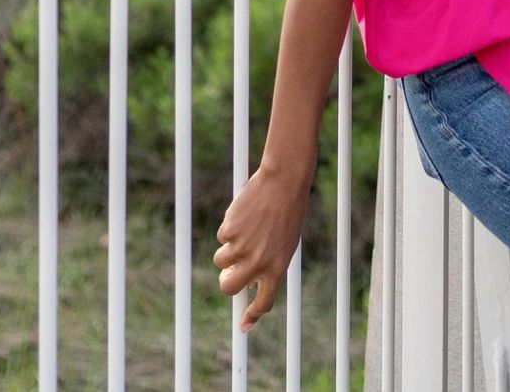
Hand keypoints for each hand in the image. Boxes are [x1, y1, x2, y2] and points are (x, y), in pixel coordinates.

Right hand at [213, 162, 310, 332]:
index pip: (264, 303)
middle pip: (229, 287)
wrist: (284, 183)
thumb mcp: (284, 244)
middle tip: (230, 271)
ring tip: (247, 229)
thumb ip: (268, 264)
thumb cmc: (288, 213)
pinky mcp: (230, 232)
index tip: (244, 326)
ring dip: (228, 249)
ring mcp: (242, 248)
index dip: (252, 317)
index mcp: (277, 269)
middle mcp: (258, 263)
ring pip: (221, 261)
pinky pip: (222, 237)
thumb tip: (248, 282)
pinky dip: (230, 227)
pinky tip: (246, 213)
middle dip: (226, 280)